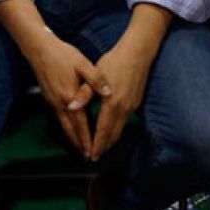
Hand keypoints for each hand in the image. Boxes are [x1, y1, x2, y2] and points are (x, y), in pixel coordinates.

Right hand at [23, 33, 110, 157]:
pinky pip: (59, 118)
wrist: (39, 49)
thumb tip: (109, 92)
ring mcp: (52, 101)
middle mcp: (60, 103)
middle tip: (87, 156)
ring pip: (63, 125)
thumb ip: (96, 80)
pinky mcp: (49, 97)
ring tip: (80, 147)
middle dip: (79, 144)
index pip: (81, 124)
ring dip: (72, 137)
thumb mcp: (83, 64)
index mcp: (70, 97)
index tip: (92, 151)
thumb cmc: (62, 55)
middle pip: (70, 130)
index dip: (87, 139)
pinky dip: (66, 127)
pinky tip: (71, 127)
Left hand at [89, 10, 166, 161]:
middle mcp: (124, 108)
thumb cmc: (115, 61)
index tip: (90, 156)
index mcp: (111, 103)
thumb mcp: (95, 75)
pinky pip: (125, 121)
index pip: (102, 131)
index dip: (96, 145)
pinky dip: (117, 130)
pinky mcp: (136, 103)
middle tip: (94, 156)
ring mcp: (132, 106)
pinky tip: (111, 130)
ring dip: (111, 140)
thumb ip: (83, 94)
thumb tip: (71, 107)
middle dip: (103, 147)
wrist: (138, 53)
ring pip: (120, 129)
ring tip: (101, 147)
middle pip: (113, 135)